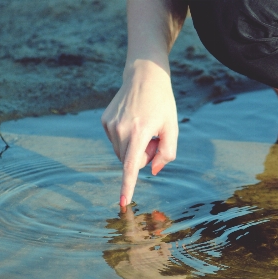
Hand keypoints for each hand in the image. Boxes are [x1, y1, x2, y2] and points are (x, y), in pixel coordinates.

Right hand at [101, 60, 178, 206]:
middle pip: (131, 161)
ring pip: (122, 153)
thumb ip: (168, 153)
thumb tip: (153, 171)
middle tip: (154, 136)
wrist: (144, 76)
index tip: (123, 202)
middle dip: (144, 156)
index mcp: (140, 131)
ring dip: (134, 148)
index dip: (128, 185)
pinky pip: (116, 142)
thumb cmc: (163, 103)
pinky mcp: (104, 121)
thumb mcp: (173, 127)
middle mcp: (121, 128)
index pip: (132, 165)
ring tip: (143, 126)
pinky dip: (126, 139)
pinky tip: (133, 121)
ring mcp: (110, 125)